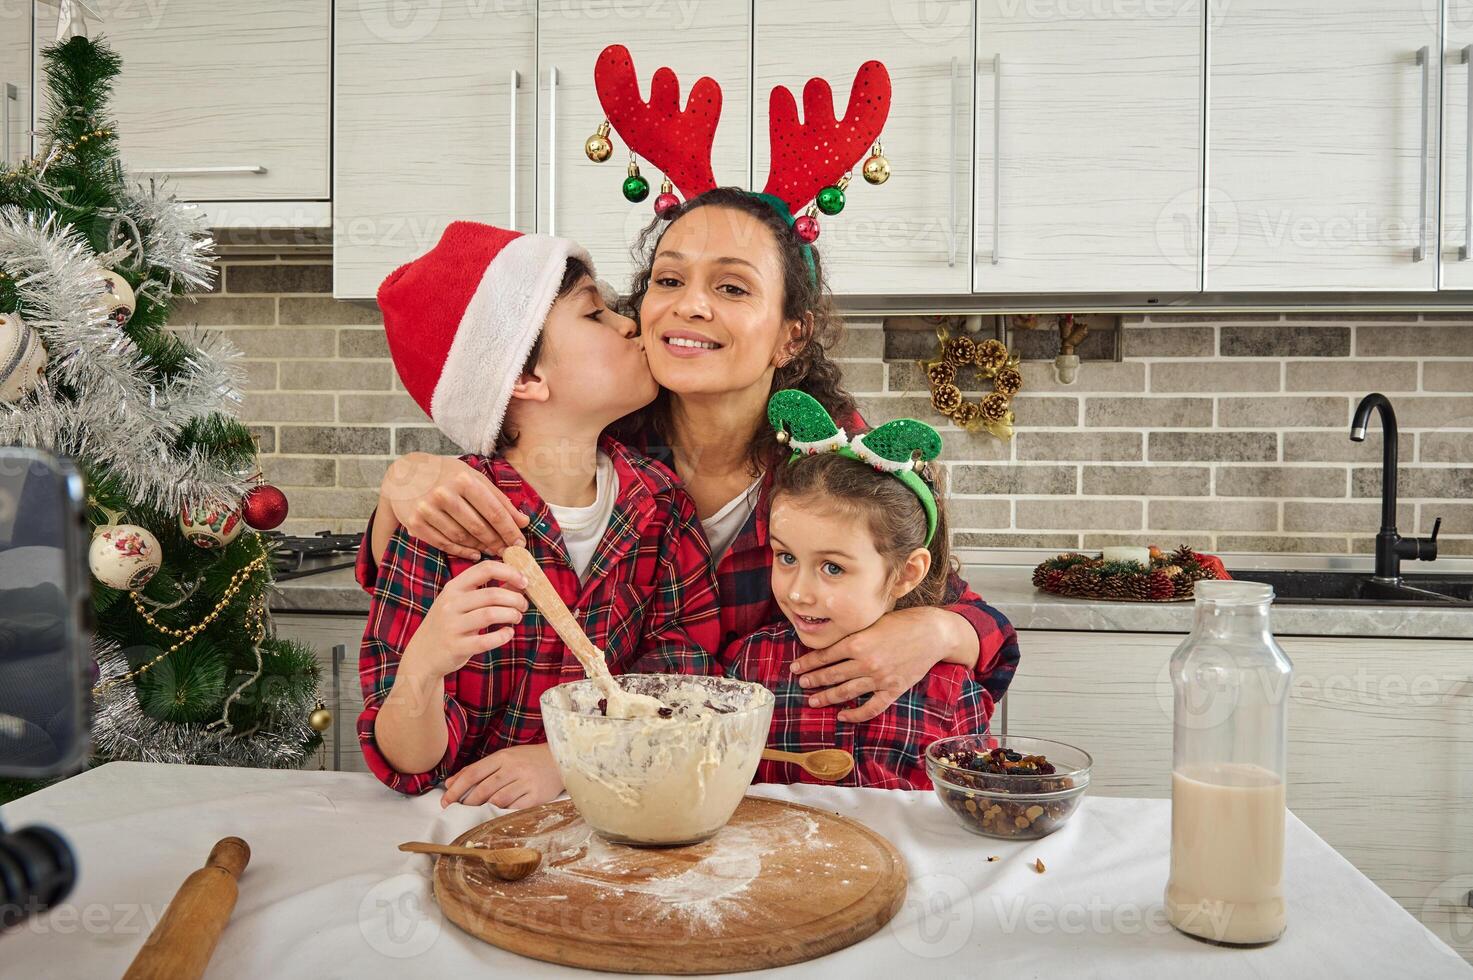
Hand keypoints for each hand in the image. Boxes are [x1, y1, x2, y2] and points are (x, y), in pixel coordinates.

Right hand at [381, 452, 529, 559]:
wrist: (405, 474)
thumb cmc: (446, 474)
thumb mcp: (473, 478)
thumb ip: (499, 499)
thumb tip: (523, 521)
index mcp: (463, 479)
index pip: (493, 511)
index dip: (509, 530)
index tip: (520, 542)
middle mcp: (444, 494)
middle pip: (478, 527)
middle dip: (497, 542)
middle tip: (509, 551)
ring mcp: (427, 510)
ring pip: (461, 537)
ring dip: (481, 547)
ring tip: (493, 551)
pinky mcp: (415, 523)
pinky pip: (443, 543)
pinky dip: (461, 551)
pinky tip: (474, 553)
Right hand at [403, 560, 527, 678]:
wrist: (422, 655)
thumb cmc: (449, 625)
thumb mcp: (462, 603)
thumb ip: (489, 591)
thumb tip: (519, 582)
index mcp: (454, 587)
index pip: (485, 569)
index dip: (509, 572)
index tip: (524, 581)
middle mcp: (450, 604)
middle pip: (492, 594)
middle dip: (515, 598)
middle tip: (523, 605)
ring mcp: (451, 625)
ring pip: (490, 614)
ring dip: (511, 615)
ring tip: (516, 618)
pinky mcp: (455, 647)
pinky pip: (485, 641)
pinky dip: (503, 636)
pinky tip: (508, 633)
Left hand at [440, 743, 562, 809]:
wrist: (561, 760)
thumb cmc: (527, 760)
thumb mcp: (503, 758)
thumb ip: (477, 770)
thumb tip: (450, 783)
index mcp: (502, 757)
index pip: (473, 773)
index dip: (456, 789)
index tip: (444, 802)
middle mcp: (513, 768)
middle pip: (483, 789)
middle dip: (466, 803)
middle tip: (456, 812)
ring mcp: (526, 782)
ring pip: (497, 800)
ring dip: (482, 810)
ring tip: (473, 816)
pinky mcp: (536, 796)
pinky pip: (514, 809)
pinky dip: (502, 814)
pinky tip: (494, 817)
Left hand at [789, 606, 962, 722]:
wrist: (933, 633)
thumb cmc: (902, 622)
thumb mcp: (872, 622)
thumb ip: (853, 635)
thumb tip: (831, 644)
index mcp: (857, 642)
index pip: (825, 656)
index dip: (808, 663)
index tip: (796, 668)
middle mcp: (865, 662)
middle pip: (832, 675)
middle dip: (813, 680)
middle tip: (801, 685)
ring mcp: (879, 678)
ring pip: (846, 692)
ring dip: (827, 697)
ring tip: (814, 701)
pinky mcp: (893, 689)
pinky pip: (871, 707)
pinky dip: (855, 714)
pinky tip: (843, 715)